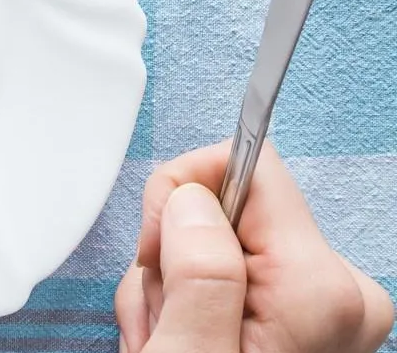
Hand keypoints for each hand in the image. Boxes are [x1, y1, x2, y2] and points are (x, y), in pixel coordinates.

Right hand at [116, 140, 393, 352]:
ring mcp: (326, 305)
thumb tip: (192, 196)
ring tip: (170, 343)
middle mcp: (340, 290)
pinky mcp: (305, 313)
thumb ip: (197, 268)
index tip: (159, 258)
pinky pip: (228, 271)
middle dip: (172, 258)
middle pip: (226, 207)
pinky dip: (191, 303)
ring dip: (174, 289)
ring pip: (216, 241)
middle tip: (163, 325)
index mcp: (319, 287)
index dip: (181, 197)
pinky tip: (186, 342)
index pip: (247, 165)